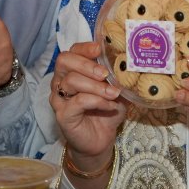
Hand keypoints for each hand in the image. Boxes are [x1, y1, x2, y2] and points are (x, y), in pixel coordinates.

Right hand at [50, 42, 125, 164]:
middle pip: (64, 61)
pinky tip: (110, 106)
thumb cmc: (106, 112)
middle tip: (105, 74)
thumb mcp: (116, 89)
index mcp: (72, 71)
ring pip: (71, 81)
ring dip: (96, 86)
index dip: (85, 48)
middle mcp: (61, 81)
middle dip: (87, 64)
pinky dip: (97, 101)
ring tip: (113, 93)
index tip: (100, 49)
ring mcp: (59, 99)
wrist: (100, 140)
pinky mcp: (63, 115)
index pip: (72, 51)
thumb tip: (129, 62)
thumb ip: (118, 76)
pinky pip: (78, 101)